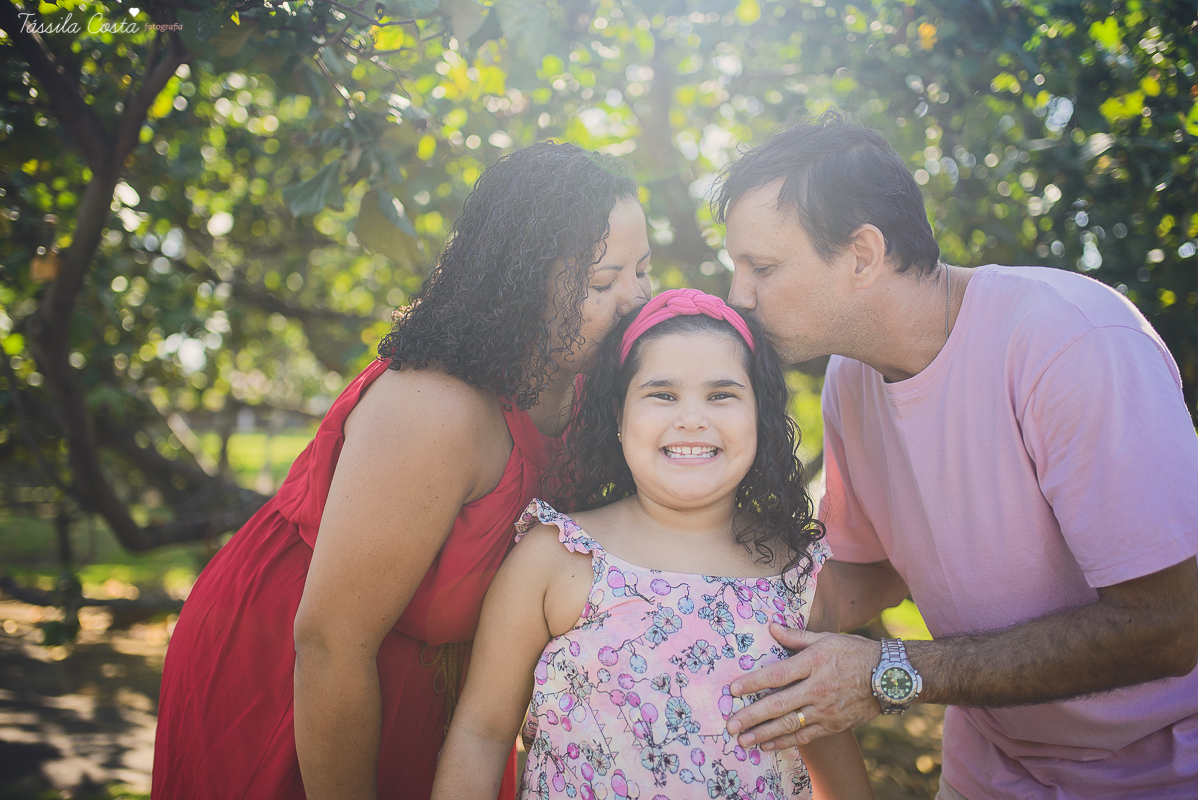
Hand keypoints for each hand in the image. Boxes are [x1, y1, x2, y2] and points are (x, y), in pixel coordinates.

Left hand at [726, 625, 881, 749]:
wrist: (889, 677)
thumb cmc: (854, 652)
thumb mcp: (826, 638)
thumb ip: (796, 636)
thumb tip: (770, 627)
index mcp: (814, 663)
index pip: (778, 674)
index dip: (754, 682)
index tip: (733, 689)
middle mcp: (818, 688)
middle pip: (779, 704)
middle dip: (752, 716)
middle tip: (731, 724)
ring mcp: (826, 710)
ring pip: (790, 724)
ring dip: (763, 734)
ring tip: (742, 740)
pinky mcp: (833, 725)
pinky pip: (805, 736)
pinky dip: (784, 742)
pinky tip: (767, 745)